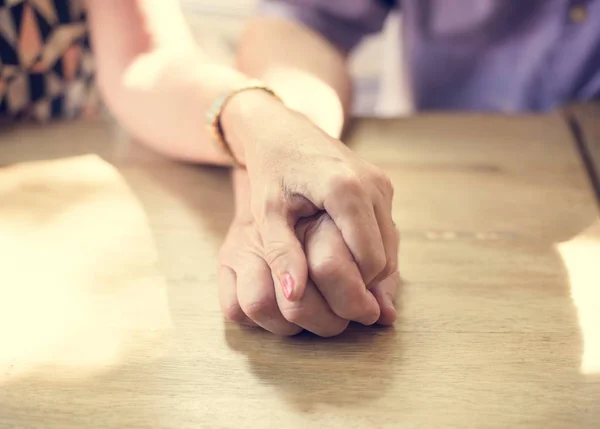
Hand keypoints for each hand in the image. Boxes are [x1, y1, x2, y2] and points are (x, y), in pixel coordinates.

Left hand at [217, 169, 399, 335]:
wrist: (283, 131)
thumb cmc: (271, 172)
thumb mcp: (267, 214)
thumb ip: (281, 254)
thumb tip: (293, 296)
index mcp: (346, 190)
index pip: (369, 258)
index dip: (355, 286)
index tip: (330, 300)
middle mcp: (373, 184)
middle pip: (385, 255)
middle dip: (364, 281)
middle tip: (333, 295)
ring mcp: (382, 184)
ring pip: (391, 245)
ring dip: (369, 267)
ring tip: (336, 276)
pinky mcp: (383, 185)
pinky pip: (387, 231)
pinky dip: (373, 250)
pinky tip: (343, 256)